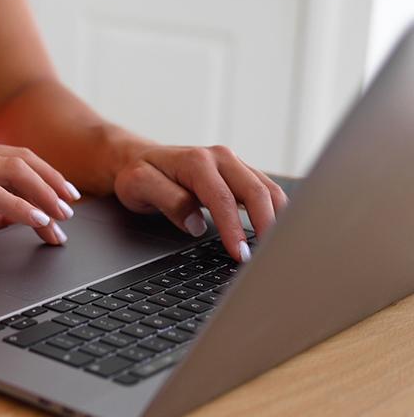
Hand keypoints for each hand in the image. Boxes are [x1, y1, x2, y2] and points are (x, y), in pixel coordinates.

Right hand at [0, 140, 79, 254]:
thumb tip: (18, 219)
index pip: (18, 158)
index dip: (48, 175)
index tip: (66, 197)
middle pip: (24, 160)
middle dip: (54, 184)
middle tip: (71, 208)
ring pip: (15, 172)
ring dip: (44, 196)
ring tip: (60, 218)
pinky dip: (22, 207)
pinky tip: (37, 221)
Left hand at [113, 143, 288, 261]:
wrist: (137, 159)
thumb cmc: (138, 174)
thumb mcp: (139, 186)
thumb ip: (168, 201)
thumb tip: (196, 223)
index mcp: (197, 161)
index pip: (224, 199)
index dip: (234, 229)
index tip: (240, 255)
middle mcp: (221, 158)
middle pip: (257, 192)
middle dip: (267, 226)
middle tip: (267, 258)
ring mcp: (233, 164)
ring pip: (268, 190)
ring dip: (278, 218)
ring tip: (278, 248)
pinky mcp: (239, 174)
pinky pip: (265, 191)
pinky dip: (275, 211)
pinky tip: (275, 232)